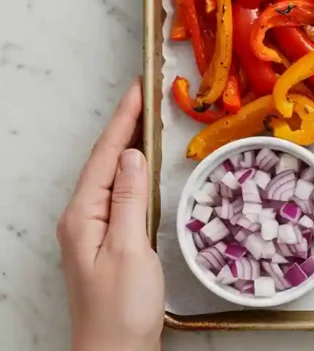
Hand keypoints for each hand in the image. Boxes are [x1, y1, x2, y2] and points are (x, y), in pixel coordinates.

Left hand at [57, 80, 163, 350]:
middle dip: (124, 127)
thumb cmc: (122, 308)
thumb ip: (128, 199)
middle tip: (146, 96)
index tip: (138, 89)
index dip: (124, 121)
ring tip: (148, 121)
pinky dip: (132, 174)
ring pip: (110, 177)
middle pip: (103, 161)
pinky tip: (144, 169)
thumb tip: (132, 156)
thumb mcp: (129, 249)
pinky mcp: (107, 243)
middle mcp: (81, 219)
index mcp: (82, 216)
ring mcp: (92, 232)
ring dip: (128, 147)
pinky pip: (117, 195)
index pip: (105, 156)